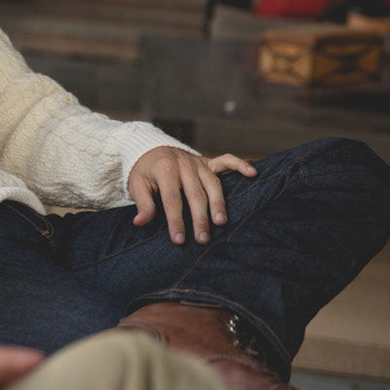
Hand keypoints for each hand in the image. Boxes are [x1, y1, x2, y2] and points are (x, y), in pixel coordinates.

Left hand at [128, 147, 256, 244]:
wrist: (150, 149)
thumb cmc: (145, 172)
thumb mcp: (137, 185)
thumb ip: (143, 203)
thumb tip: (140, 222)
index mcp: (164, 169)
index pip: (172, 199)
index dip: (176, 220)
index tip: (179, 240)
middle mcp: (184, 164)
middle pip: (195, 194)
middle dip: (199, 218)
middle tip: (202, 238)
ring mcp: (198, 162)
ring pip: (212, 183)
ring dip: (218, 203)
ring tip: (221, 222)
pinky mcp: (208, 162)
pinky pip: (227, 160)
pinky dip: (240, 165)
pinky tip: (253, 174)